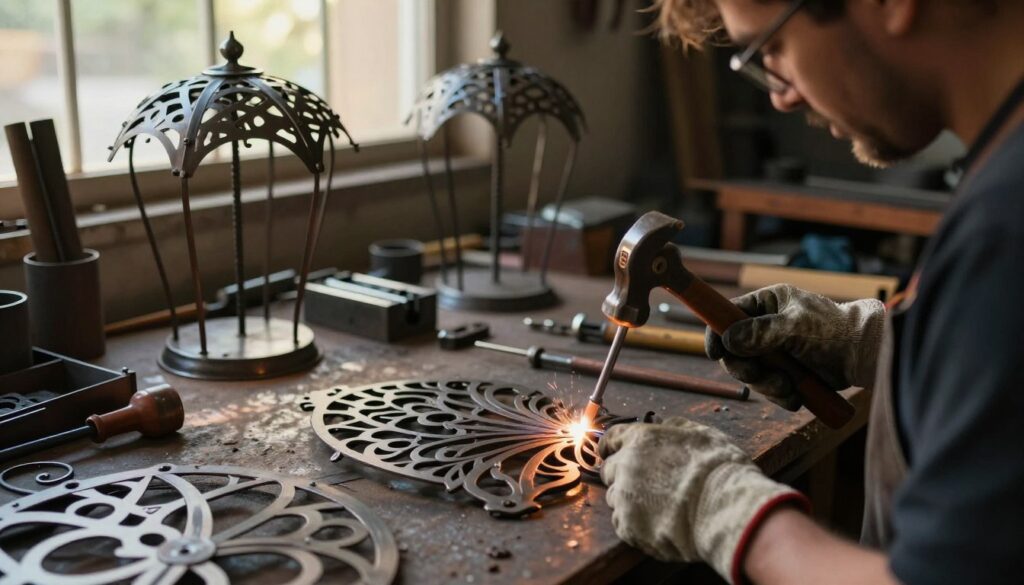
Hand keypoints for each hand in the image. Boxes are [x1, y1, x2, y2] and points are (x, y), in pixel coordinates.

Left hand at [599, 417, 807, 583]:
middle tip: (646, 484)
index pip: (610, 439)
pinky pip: (622, 524)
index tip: (611, 452)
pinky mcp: (628, 526)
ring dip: (630, 501)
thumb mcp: (702, 434)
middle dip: (623, 475)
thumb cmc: (720, 470)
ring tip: (657, 508)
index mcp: (640, 439)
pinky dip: (635, 525)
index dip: (611, 446)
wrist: (726, 510)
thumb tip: (664, 426)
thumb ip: (675, 428)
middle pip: (610, 470)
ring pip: (616, 498)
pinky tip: (657, 524)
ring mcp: (625, 496)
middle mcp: (626, 465)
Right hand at [705, 284, 885, 410]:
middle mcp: (765, 327)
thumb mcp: (795, 326)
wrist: (864, 356)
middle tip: (758, 376)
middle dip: (745, 368)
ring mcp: (775, 352)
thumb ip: (761, 331)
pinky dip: (779, 395)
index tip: (715, 353)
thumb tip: (728, 339)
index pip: (728, 315)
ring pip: (750, 374)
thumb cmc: (833, 331)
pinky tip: (796, 395)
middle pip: (734, 351)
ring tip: (789, 387)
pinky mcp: (785, 373)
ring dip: (766, 385)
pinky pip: (768, 388)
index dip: (717, 333)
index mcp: (766, 304)